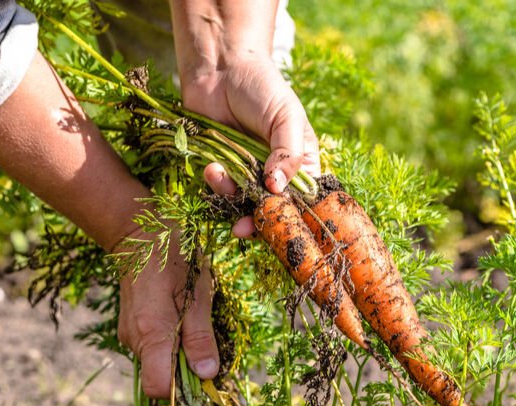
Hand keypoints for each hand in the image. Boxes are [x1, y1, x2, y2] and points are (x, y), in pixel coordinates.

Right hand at [116, 227, 218, 398]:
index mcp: (150, 335)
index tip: (201, 372)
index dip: (181, 389)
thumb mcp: (198, 296)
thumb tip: (207, 374)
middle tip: (201, 334)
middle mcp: (133, 340)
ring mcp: (128, 333)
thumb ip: (200, 338)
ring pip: (157, 360)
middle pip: (160, 376)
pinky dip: (167, 339)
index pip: (158, 388)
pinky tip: (176, 313)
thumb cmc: (174, 259)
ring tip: (189, 316)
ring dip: (177, 350)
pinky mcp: (129, 326)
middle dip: (184, 367)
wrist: (139, 234)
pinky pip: (151, 346)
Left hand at [182, 54, 319, 237]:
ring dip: (230, 198)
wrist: (220, 69)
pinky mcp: (224, 171)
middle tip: (243, 227)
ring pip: (244, 205)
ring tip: (219, 174)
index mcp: (302, 163)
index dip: (293, 217)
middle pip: (273, 211)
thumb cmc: (262, 86)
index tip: (279, 224)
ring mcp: (249, 174)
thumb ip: (288, 153)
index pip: (303, 201)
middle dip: (257, 221)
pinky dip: (216, 185)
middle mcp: (277, 174)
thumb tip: (278, 189)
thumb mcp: (286, 116)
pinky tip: (212, 167)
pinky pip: (222, 192)